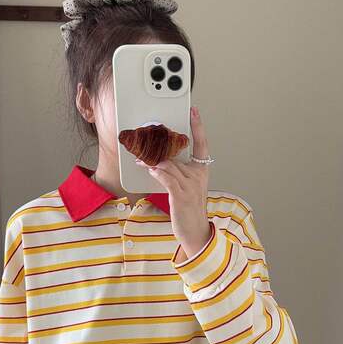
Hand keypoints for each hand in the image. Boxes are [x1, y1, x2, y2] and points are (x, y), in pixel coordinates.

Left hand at [136, 106, 211, 259]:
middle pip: (178, 152)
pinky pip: (165, 177)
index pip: (202, 144)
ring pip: (168, 163)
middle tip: (148, 134)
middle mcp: (198, 175)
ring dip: (152, 158)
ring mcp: (190, 185)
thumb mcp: (187, 188)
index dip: (198, 126)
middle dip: (161, 143)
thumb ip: (177, 172)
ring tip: (140, 155)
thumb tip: (159, 161)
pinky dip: (155, 171)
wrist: (196, 232)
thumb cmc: (189, 210)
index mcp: (201, 171)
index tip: (193, 110)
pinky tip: (147, 168)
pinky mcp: (180, 195)